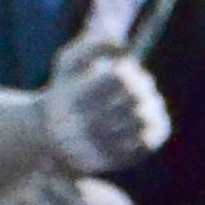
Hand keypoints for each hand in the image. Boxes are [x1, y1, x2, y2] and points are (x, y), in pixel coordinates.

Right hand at [41, 42, 169, 178]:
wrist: (53, 139)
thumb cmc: (66, 92)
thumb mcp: (70, 63)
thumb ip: (94, 45)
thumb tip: (123, 45)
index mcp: (74, 99)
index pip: (118, 79)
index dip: (127, 70)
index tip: (124, 69)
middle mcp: (88, 125)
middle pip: (135, 97)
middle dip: (140, 86)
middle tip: (138, 85)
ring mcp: (107, 145)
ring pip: (146, 117)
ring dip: (148, 104)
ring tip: (138, 102)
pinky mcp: (122, 159)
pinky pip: (151, 138)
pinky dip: (151, 124)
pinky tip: (139, 118)